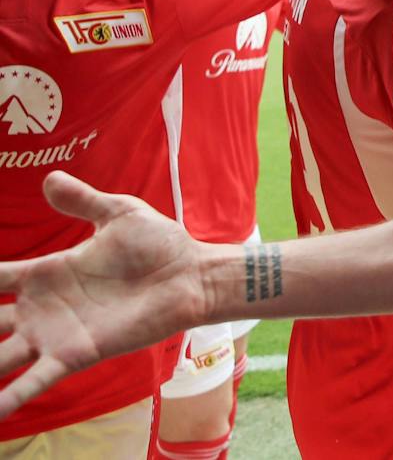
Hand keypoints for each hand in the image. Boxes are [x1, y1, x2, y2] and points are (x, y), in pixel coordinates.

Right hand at [0, 174, 206, 420]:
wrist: (190, 274)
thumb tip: (50, 179)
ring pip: (0, 357)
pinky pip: (35, 379)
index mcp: (45, 275)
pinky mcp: (75, 355)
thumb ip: (81, 202)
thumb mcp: (117, 214)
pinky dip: (11, 397)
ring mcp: (54, 335)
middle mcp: (40, 309)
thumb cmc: (158, 244)